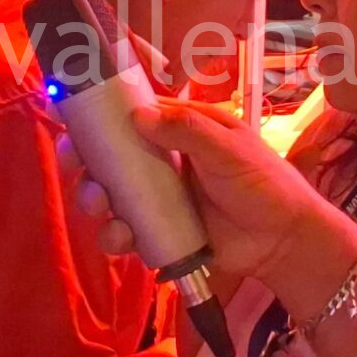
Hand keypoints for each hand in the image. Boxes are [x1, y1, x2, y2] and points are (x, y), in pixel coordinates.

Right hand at [58, 100, 352, 298]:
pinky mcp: (158, 233)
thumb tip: (139, 116)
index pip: (130, 116)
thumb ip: (187, 130)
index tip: (73, 122)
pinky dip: (114, 235)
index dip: (99, 119)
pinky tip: (120, 237)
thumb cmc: (263, 183)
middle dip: (86, 163)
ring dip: (94, 199)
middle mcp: (160, 162)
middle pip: (108, 158)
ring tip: (100, 205)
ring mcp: (157, 199)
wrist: (283, 240)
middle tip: (78, 168)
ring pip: (109, 196)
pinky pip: (125, 232)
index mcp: (177, 131)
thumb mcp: (230, 148)